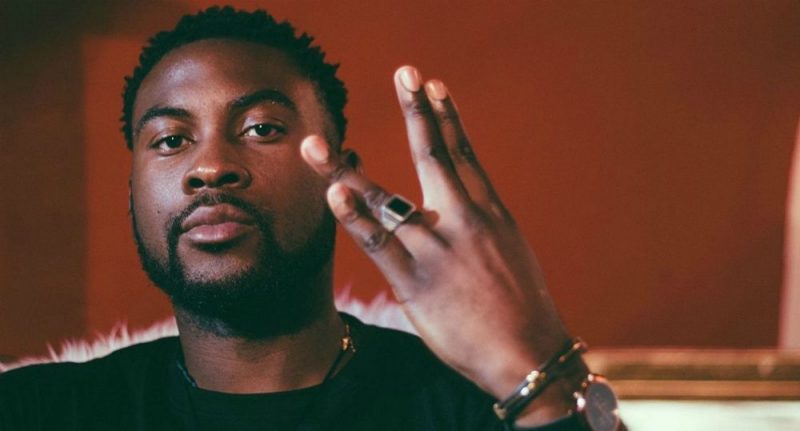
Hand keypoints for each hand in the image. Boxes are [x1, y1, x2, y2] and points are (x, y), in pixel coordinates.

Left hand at [302, 66, 578, 423]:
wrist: (530, 355)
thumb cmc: (521, 309)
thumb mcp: (509, 254)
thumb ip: (481, 228)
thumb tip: (464, 216)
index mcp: (489, 213)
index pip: (463, 154)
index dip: (446, 117)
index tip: (432, 87)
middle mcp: (464, 221)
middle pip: (434, 156)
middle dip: (419, 112)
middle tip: (405, 72)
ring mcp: (438, 249)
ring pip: (386, 199)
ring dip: (347, 169)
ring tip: (318, 143)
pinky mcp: (416, 281)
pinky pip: (378, 243)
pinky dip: (354, 216)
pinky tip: (335, 192)